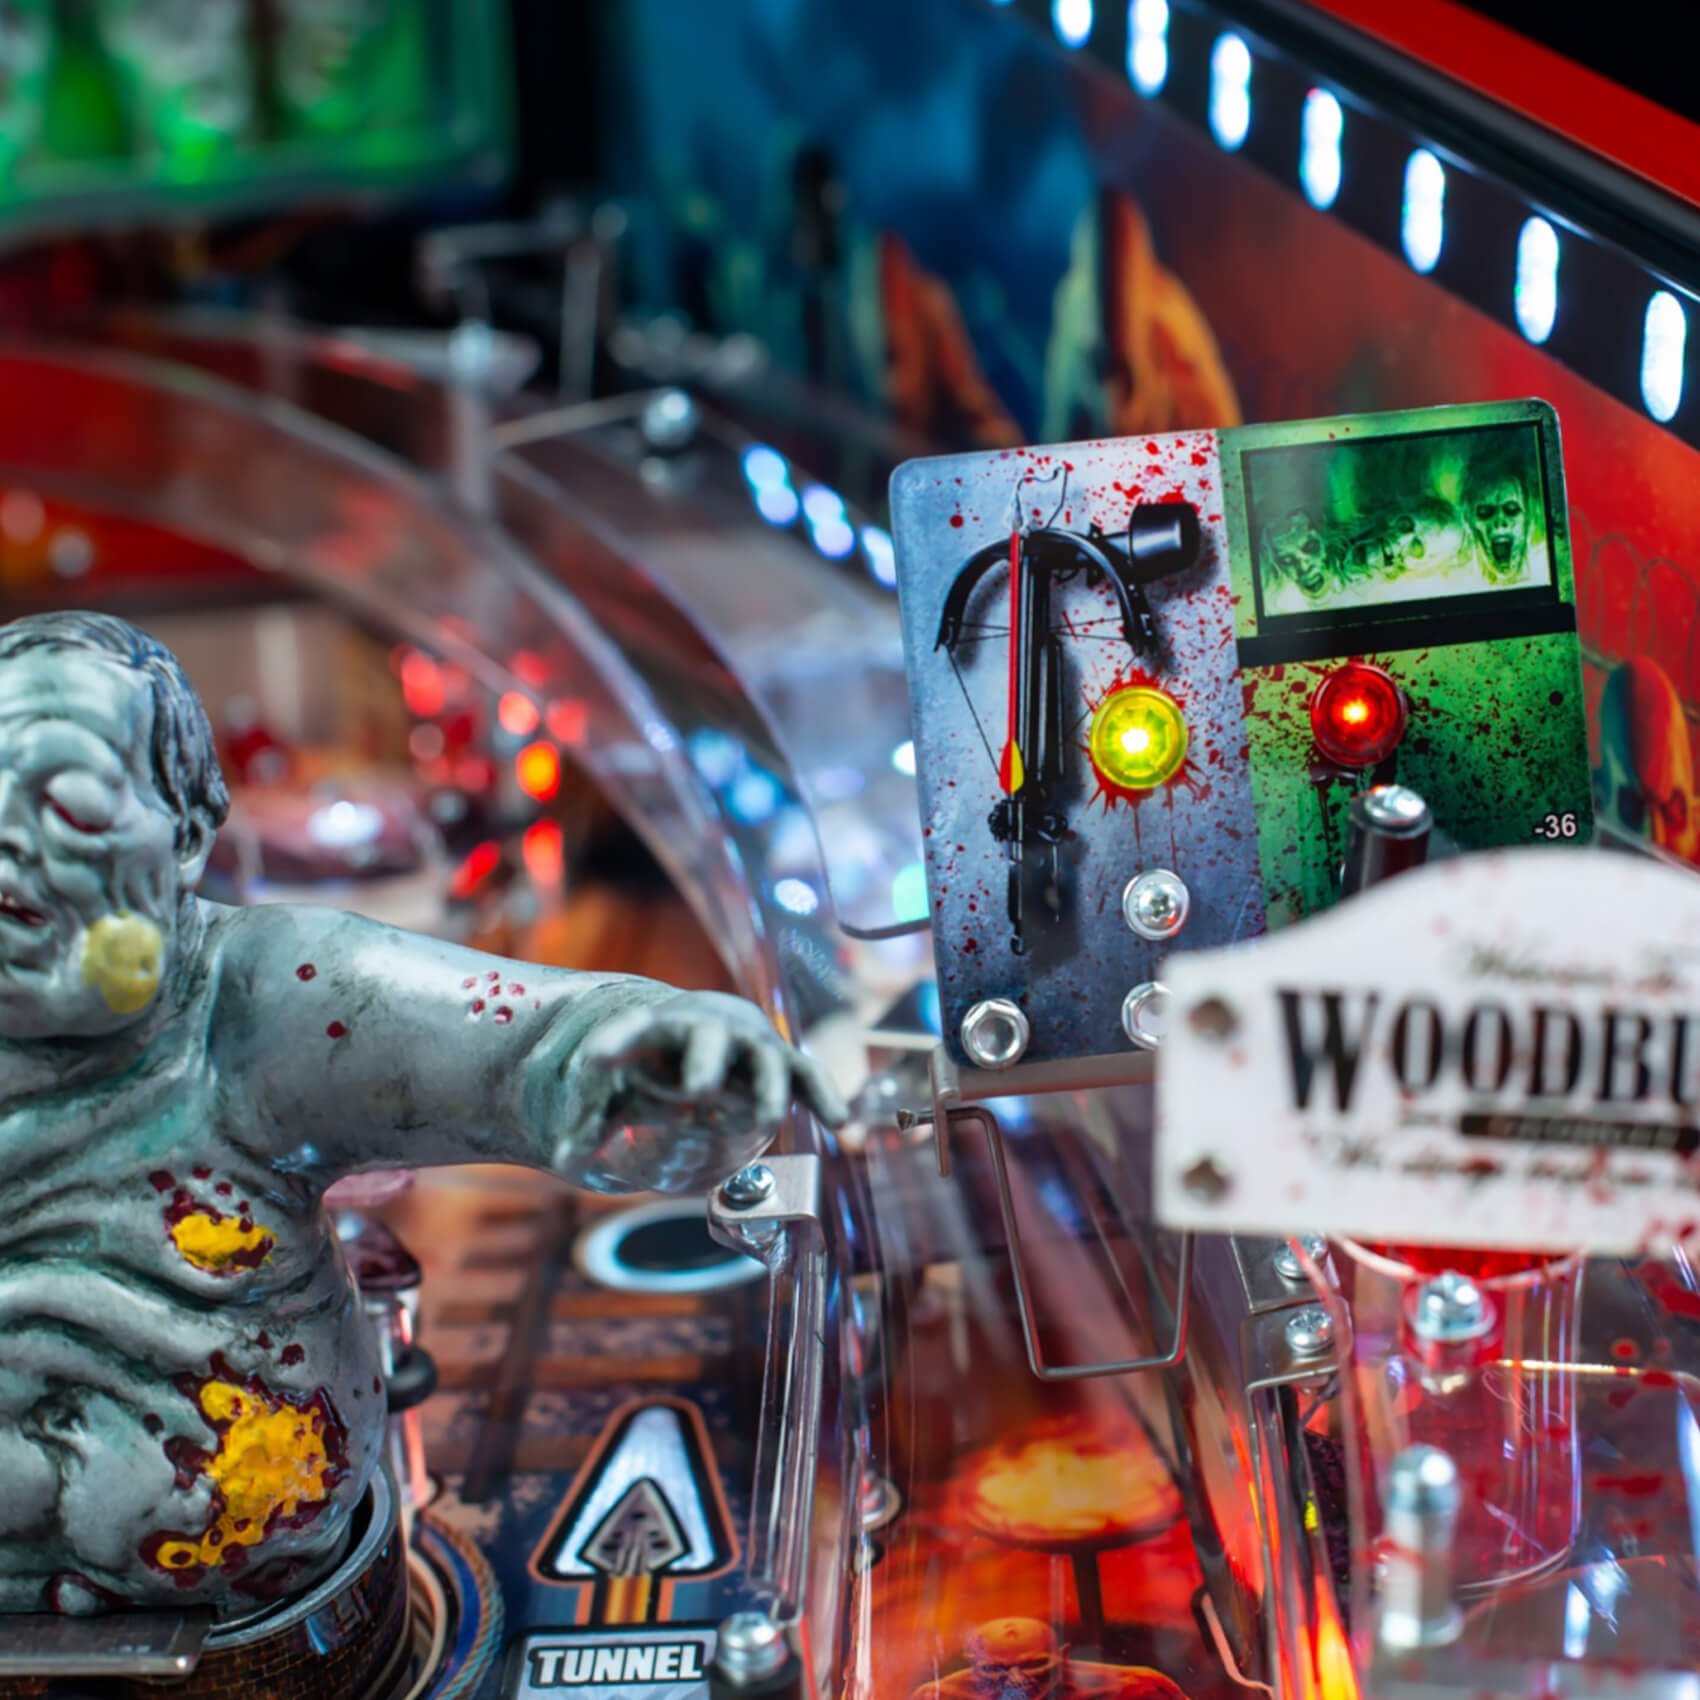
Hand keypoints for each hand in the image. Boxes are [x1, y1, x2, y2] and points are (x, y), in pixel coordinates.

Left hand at [556, 992, 847, 1193]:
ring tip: (764, 1119)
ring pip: (766, 1058)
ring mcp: (750, 1045)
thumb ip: (590, 1124)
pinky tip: (840, 1120)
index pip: (633, 1030)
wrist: (705, 1026)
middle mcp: (708, 1031)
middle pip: (710, 1038)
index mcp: (657, 1030)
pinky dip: (824, 1094)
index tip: (593, 1060)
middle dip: (705, 1062)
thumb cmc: (653, 1063)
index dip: (615, 1043)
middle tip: (697, 1091)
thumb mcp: (617, 1090)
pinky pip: (809, 1075)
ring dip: (766, 1087)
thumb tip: (564, 1162)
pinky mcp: (784, 1063)